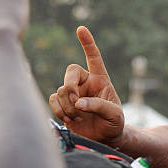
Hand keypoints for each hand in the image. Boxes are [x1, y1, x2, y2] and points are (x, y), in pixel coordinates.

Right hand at [48, 26, 124, 144]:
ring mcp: (72, 93)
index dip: (87, 43)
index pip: (94, 57)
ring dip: (67, 105)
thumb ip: (99, 106)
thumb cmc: (114, 123)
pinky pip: (52, 100)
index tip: (81, 29)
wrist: (105, 138)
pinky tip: (71, 118)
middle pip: (70, 71)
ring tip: (78, 116)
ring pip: (60, 90)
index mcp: (100, 79)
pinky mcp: (62, 104)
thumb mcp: (114, 115)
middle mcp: (85, 83)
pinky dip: (60, 110)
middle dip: (70, 86)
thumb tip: (78, 103)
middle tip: (76, 102)